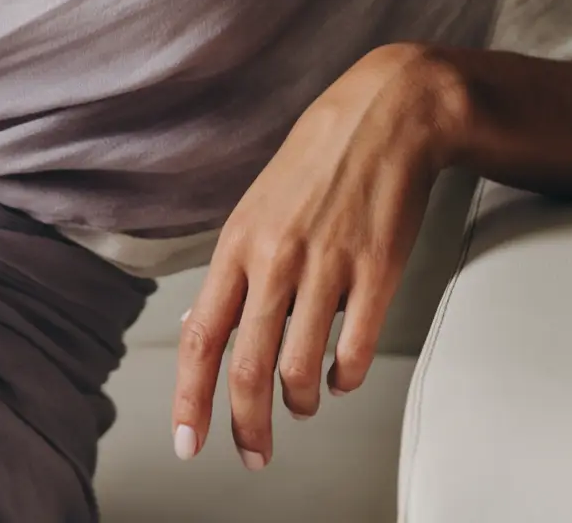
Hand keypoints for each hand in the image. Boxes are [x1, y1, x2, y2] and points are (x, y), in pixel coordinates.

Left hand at [171, 42, 466, 469]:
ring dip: (299, 402)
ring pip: (300, 369)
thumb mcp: (255, 208)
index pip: (200, 338)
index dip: (190, 399)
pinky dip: (344, 378)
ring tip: (303, 402)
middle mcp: (276, 258)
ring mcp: (328, 266)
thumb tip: (198, 331)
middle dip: (246, 426)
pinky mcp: (377, 271)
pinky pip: (355, 351)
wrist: (383, 115)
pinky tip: (341, 376)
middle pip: (247, 368)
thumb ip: (232, 271)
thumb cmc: (316, 163)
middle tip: (253, 454)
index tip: (188, 442)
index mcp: (237, 244)